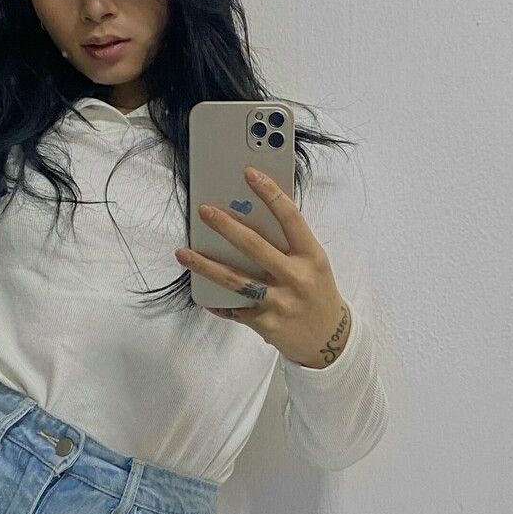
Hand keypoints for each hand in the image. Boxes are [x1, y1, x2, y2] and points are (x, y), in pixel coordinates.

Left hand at [174, 166, 352, 368]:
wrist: (329, 340)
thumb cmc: (317, 292)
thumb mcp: (313, 264)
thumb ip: (289, 243)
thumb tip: (249, 215)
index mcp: (312, 256)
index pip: (290, 218)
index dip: (270, 193)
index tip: (250, 173)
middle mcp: (296, 278)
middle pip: (255, 247)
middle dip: (226, 226)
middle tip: (204, 211)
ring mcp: (280, 302)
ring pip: (235, 280)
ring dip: (205, 265)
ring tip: (183, 253)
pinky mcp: (266, 323)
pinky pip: (234, 309)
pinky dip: (216, 301)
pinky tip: (200, 290)